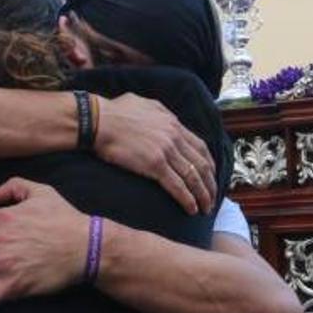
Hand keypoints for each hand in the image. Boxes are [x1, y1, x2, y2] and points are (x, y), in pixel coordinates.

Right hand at [94, 93, 214, 214]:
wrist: (98, 120)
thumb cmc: (115, 112)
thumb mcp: (145, 104)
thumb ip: (161, 114)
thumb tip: (166, 119)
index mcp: (174, 123)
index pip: (201, 146)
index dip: (209, 164)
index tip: (212, 176)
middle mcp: (174, 137)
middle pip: (201, 164)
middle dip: (210, 183)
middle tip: (213, 198)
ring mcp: (166, 151)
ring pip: (193, 177)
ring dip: (202, 195)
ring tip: (206, 208)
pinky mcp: (154, 165)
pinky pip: (177, 185)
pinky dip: (187, 199)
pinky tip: (191, 209)